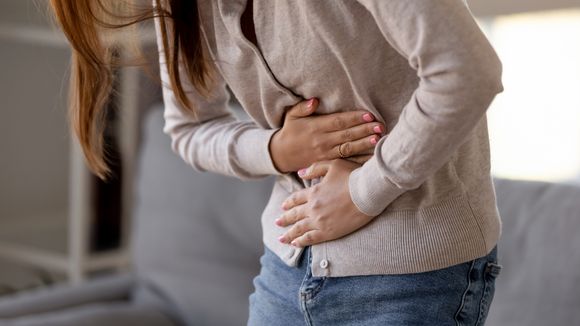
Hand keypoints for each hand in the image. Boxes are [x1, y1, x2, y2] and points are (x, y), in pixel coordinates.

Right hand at [269, 98, 385, 172]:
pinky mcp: (327, 162)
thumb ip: (303, 107)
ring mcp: (325, 153)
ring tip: (378, 138)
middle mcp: (322, 141)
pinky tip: (370, 156)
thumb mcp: (291, 116)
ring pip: (348, 148)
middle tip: (380, 126)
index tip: (368, 114)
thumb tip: (315, 100)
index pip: (338, 121)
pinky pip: (345, 160)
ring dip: (364, 143)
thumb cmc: (290, 132)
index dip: (354, 118)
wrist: (281, 155)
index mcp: (315, 127)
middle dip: (364, 130)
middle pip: (346, 134)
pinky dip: (358, 158)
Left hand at [274, 159, 375, 246]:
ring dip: (289, 234)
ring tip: (281, 238)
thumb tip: (300, 173)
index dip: (289, 203)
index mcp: (314, 192)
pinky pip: (311, 238)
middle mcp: (313, 208)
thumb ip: (314, 169)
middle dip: (285, 219)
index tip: (283, 207)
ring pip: (299, 229)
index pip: (296, 199)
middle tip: (277, 223)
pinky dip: (301, 241)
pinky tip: (295, 244)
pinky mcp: (329, 232)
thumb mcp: (332, 165)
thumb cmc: (353, 176)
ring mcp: (320, 221)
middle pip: (295, 215)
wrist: (368, 191)